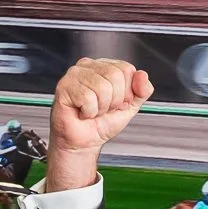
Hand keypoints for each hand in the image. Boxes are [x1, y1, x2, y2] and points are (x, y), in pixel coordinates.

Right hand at [42, 58, 154, 191]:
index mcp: (106, 67)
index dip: (126, 92)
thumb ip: (142, 91)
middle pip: (115, 76)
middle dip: (114, 101)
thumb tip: (142, 75)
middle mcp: (90, 66)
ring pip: (102, 87)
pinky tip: (82, 112)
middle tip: (103, 109)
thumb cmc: (102, 123)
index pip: (127, 69)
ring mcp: (75, 74)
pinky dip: (89, 112)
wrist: (84, 142)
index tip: (117, 103)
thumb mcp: (130, 107)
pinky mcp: (64, 86)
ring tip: (93, 111)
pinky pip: (87, 97)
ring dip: (101, 108)